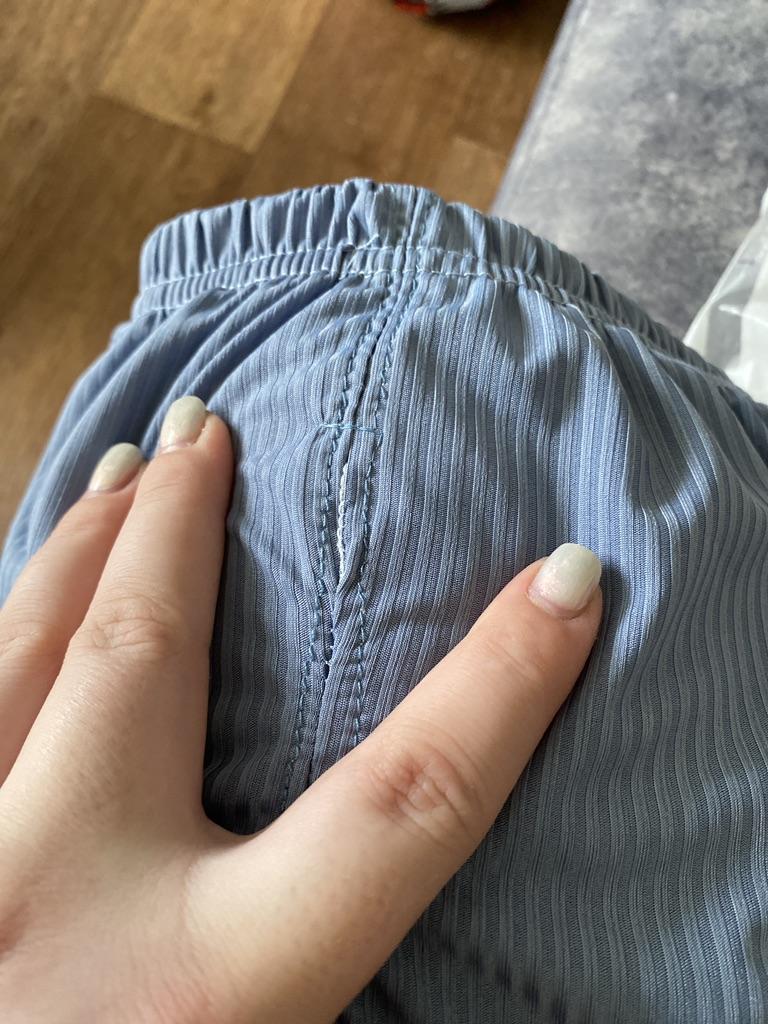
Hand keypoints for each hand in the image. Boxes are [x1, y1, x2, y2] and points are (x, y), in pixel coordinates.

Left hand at [0, 396, 601, 1023]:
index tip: (566, 581)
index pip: (408, 807)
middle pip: (145, 657)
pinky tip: (15, 593)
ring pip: (13, 655)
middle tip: (203, 429)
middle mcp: (62, 906)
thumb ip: (333, 993)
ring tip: (112, 469)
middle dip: (179, 528)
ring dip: (68, 549)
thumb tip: (401, 898)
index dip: (505, 682)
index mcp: (203, 997)